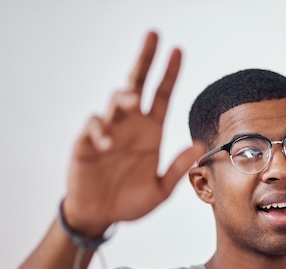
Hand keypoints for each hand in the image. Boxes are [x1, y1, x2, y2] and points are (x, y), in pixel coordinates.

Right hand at [63, 32, 203, 236]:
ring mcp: (108, 131)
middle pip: (138, 83)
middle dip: (146, 59)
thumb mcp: (160, 190)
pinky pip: (93, 126)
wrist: (101, 216)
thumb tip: (199, 145)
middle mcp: (131, 125)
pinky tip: (107, 144)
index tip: (178, 50)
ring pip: (115, 101)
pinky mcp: (86, 143)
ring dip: (124, 98)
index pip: (162, 95)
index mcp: (151, 132)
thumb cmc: (130, 202)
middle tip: (154, 34)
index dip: (170, 74)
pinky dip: (100, 130)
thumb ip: (177, 169)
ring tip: (134, 103)